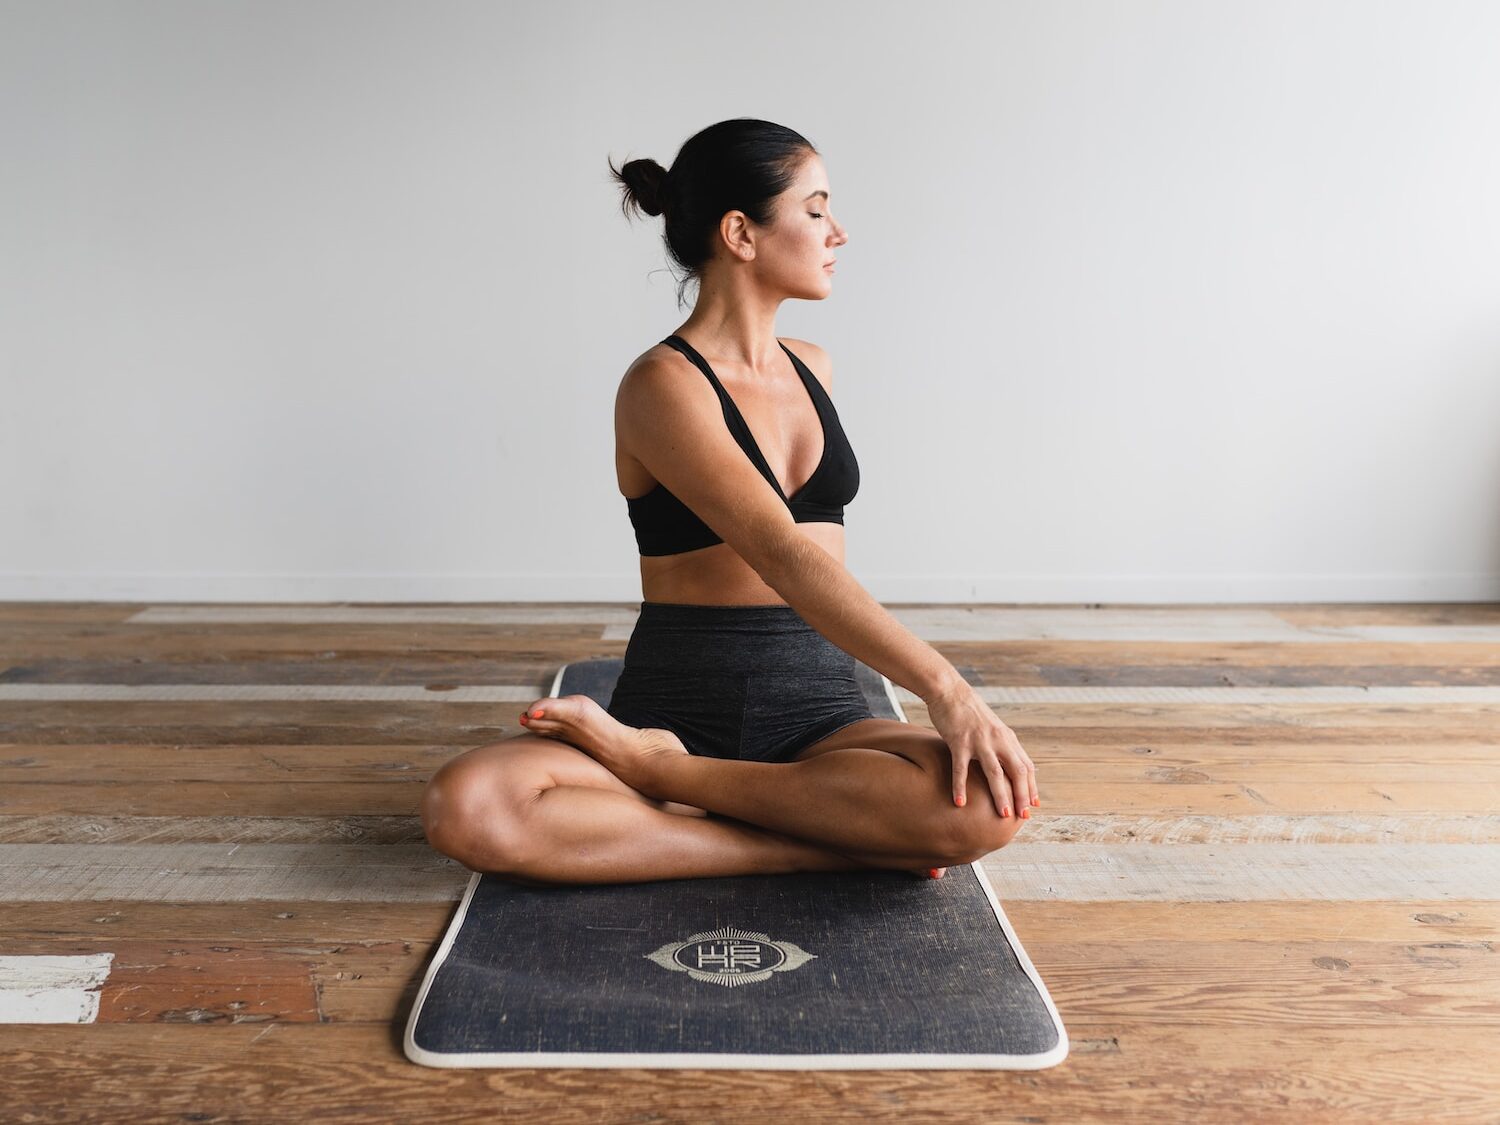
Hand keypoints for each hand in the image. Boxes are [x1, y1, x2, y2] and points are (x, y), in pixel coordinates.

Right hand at [924, 679, 1038, 817]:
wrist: (949, 691)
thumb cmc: (968, 711)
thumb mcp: (992, 727)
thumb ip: (1002, 744)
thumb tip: (1010, 763)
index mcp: (1007, 738)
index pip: (1026, 766)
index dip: (1031, 787)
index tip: (1033, 805)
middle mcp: (998, 740)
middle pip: (1016, 771)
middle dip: (1022, 796)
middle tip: (1023, 817)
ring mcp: (979, 741)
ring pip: (995, 773)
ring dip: (1001, 795)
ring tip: (1003, 814)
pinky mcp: (959, 741)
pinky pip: (961, 768)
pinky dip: (960, 787)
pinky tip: (960, 802)